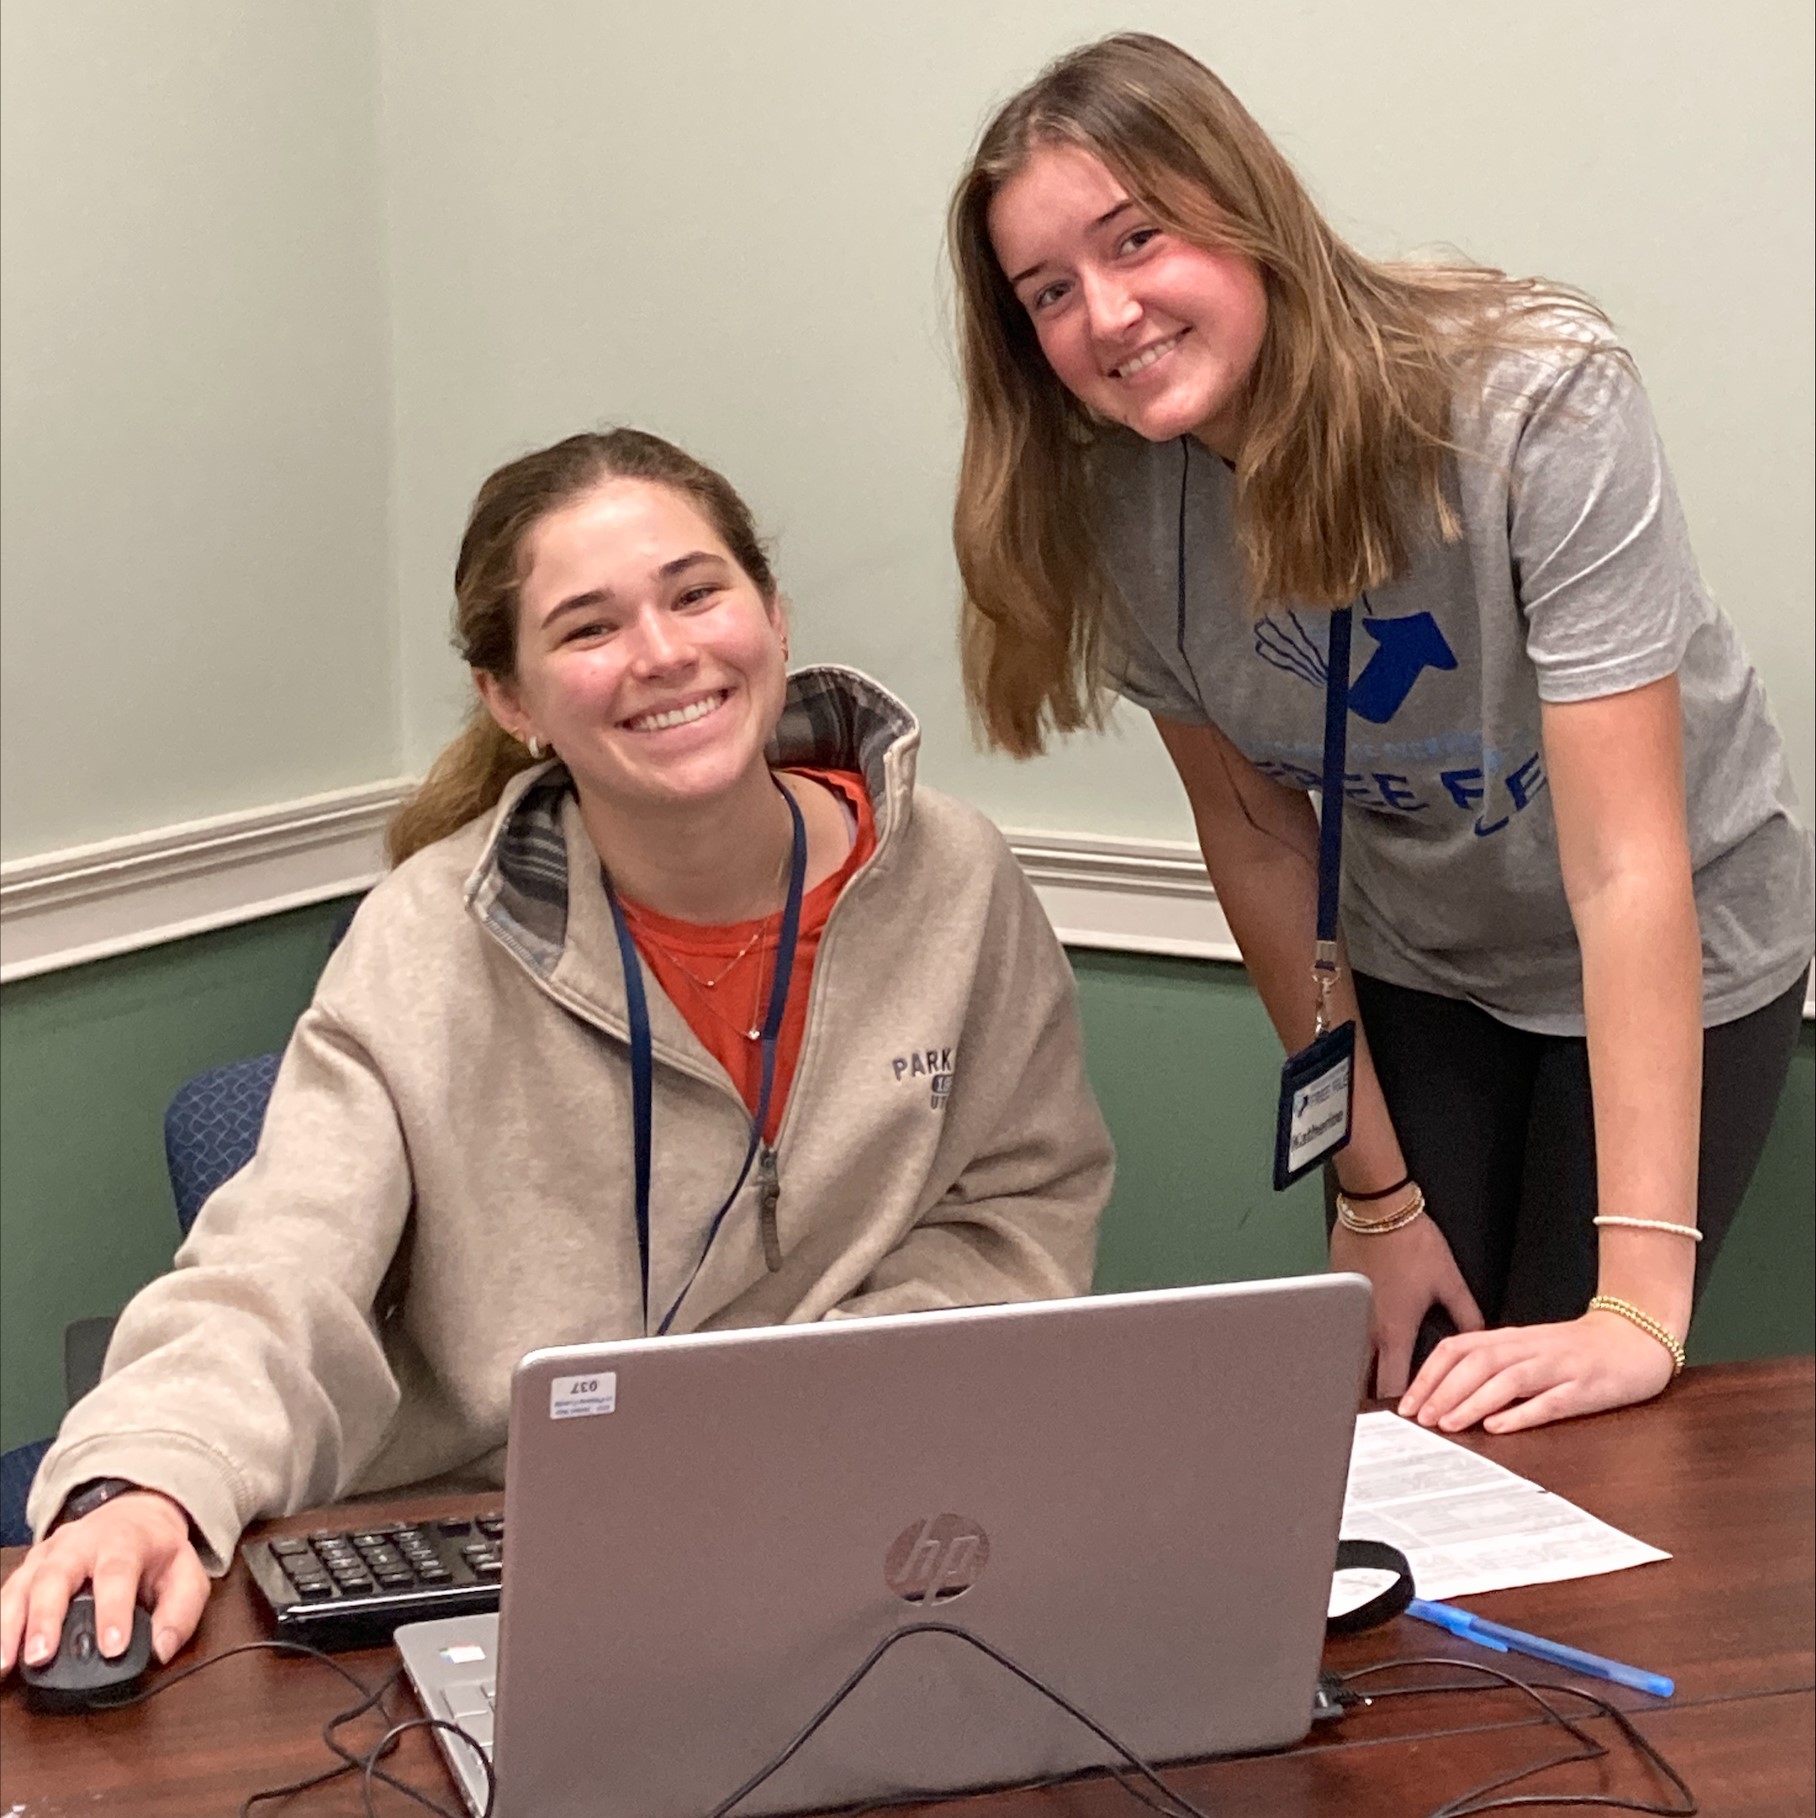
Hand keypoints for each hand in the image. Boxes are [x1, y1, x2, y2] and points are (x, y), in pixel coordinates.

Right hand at [0, 1490, 207, 1676]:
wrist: (135, 1512)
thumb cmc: (157, 1550)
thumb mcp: (186, 1573)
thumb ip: (181, 1611)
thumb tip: (161, 1650)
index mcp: (124, 1541)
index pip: (118, 1573)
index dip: (114, 1611)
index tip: (112, 1648)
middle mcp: (80, 1544)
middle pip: (57, 1575)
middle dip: (47, 1617)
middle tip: (41, 1657)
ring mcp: (48, 1555)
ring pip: (23, 1586)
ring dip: (11, 1626)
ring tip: (6, 1664)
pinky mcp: (29, 1569)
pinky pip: (7, 1595)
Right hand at [1330, 1215, 1483, 1399]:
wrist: (1377, 1210)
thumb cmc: (1410, 1241)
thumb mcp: (1450, 1281)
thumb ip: (1467, 1315)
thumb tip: (1479, 1335)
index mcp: (1396, 1331)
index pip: (1395, 1385)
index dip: (1405, 1406)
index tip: (1413, 1418)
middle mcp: (1368, 1328)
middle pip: (1364, 1379)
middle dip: (1376, 1397)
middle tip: (1389, 1409)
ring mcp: (1348, 1312)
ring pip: (1350, 1355)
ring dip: (1360, 1372)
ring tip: (1373, 1382)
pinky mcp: (1338, 1294)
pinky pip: (1343, 1327)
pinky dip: (1352, 1340)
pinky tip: (1363, 1338)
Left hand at [1397, 1308, 1678, 1434]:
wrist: (1635, 1339)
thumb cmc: (1575, 1349)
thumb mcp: (1527, 1349)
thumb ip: (1492, 1364)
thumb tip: (1446, 1391)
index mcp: (1510, 1338)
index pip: (1458, 1348)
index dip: (1430, 1375)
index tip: (1408, 1403)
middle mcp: (1529, 1348)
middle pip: (1477, 1363)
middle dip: (1444, 1391)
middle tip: (1421, 1418)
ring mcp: (1557, 1367)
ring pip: (1507, 1380)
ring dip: (1472, 1402)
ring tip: (1448, 1423)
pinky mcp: (1585, 1387)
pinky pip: (1549, 1400)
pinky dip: (1521, 1414)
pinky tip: (1498, 1427)